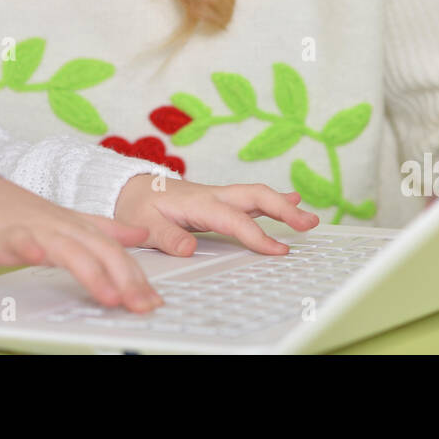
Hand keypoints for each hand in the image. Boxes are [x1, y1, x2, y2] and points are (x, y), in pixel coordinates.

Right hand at [0, 175, 162, 312]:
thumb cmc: (26, 216)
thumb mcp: (73, 222)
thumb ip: (107, 229)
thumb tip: (141, 233)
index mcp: (82, 227)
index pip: (117, 251)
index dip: (138, 275)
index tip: (154, 300)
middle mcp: (66, 228)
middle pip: (102, 251)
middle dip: (126, 279)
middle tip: (142, 304)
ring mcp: (39, 230)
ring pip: (70, 250)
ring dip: (92, 272)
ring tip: (109, 296)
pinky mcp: (10, 235)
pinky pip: (22, 240)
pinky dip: (31, 247)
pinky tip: (38, 255)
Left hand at [114, 175, 320, 255]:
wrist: (129, 188)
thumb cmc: (137, 205)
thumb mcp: (144, 223)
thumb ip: (166, 236)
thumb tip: (189, 249)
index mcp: (198, 202)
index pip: (234, 220)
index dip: (257, 235)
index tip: (277, 249)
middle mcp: (213, 195)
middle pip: (255, 196)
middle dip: (284, 210)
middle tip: (308, 224)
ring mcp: (218, 196)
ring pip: (257, 195)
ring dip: (284, 205)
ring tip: (309, 218)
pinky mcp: (218, 200)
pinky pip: (250, 199)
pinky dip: (273, 200)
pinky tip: (291, 202)